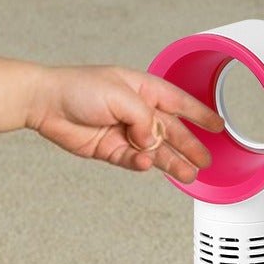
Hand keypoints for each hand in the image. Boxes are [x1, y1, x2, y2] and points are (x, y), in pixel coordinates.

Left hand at [25, 65, 223, 181]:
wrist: (45, 102)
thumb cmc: (78, 87)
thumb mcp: (119, 95)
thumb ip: (142, 118)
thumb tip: (152, 141)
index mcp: (143, 89)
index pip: (179, 102)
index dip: (199, 114)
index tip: (218, 126)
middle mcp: (136, 111)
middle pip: (170, 131)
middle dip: (189, 146)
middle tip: (205, 161)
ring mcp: (123, 131)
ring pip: (155, 150)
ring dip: (172, 162)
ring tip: (189, 175)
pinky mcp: (109, 149)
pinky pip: (132, 159)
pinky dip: (140, 164)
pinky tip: (145, 164)